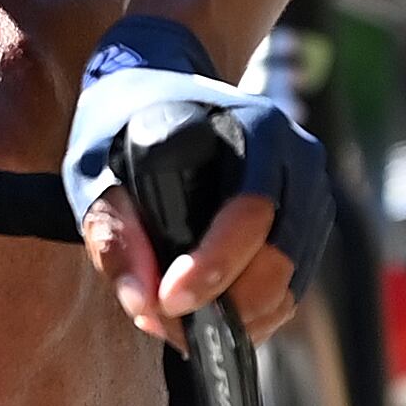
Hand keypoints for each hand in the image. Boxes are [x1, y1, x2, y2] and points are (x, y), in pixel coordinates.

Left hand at [65, 17, 328, 350]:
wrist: (159, 81)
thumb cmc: (122, 118)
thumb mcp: (95, 161)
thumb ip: (112, 230)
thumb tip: (144, 304)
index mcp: (256, 127)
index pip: (250, 210)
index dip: (213, 265)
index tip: (167, 300)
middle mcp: (297, 158)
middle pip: (280, 256)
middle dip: (224, 303)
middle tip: (163, 323)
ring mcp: (310, 192)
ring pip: (289, 281)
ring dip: (237, 317)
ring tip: (173, 324)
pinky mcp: (306, 224)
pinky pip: (291, 286)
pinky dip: (252, 313)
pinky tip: (204, 315)